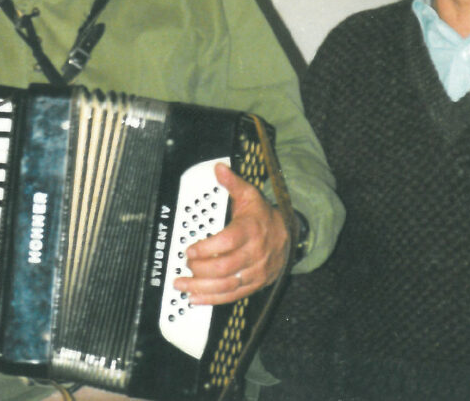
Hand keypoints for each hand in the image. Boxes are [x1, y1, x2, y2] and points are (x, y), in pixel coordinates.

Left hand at [171, 163, 289, 305]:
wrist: (287, 236)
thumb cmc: (262, 216)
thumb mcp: (250, 195)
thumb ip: (233, 183)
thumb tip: (218, 169)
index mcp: (251, 230)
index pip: (228, 241)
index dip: (206, 248)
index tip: (190, 250)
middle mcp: (254, 254)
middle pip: (225, 267)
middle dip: (200, 269)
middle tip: (185, 265)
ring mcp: (255, 272)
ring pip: (226, 285)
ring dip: (201, 288)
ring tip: (182, 285)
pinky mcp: (253, 285)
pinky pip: (232, 296)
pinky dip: (212, 299)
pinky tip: (195, 298)